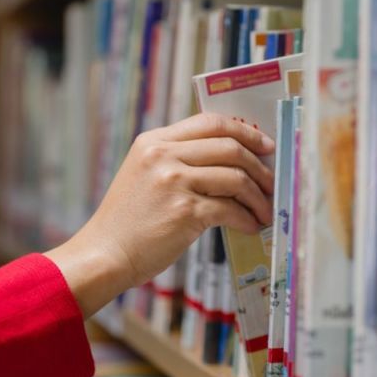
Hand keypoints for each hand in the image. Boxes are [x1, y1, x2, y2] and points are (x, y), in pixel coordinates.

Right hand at [44, 113, 274, 316]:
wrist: (104, 254)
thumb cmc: (128, 221)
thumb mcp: (144, 175)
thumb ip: (177, 161)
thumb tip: (231, 162)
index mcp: (154, 141)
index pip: (209, 122)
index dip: (244, 130)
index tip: (264, 144)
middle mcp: (163, 155)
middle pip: (229, 146)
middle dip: (259, 165)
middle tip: (271, 181)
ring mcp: (174, 182)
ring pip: (236, 178)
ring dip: (258, 197)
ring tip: (264, 210)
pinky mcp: (185, 212)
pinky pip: (231, 209)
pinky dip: (247, 218)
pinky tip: (250, 226)